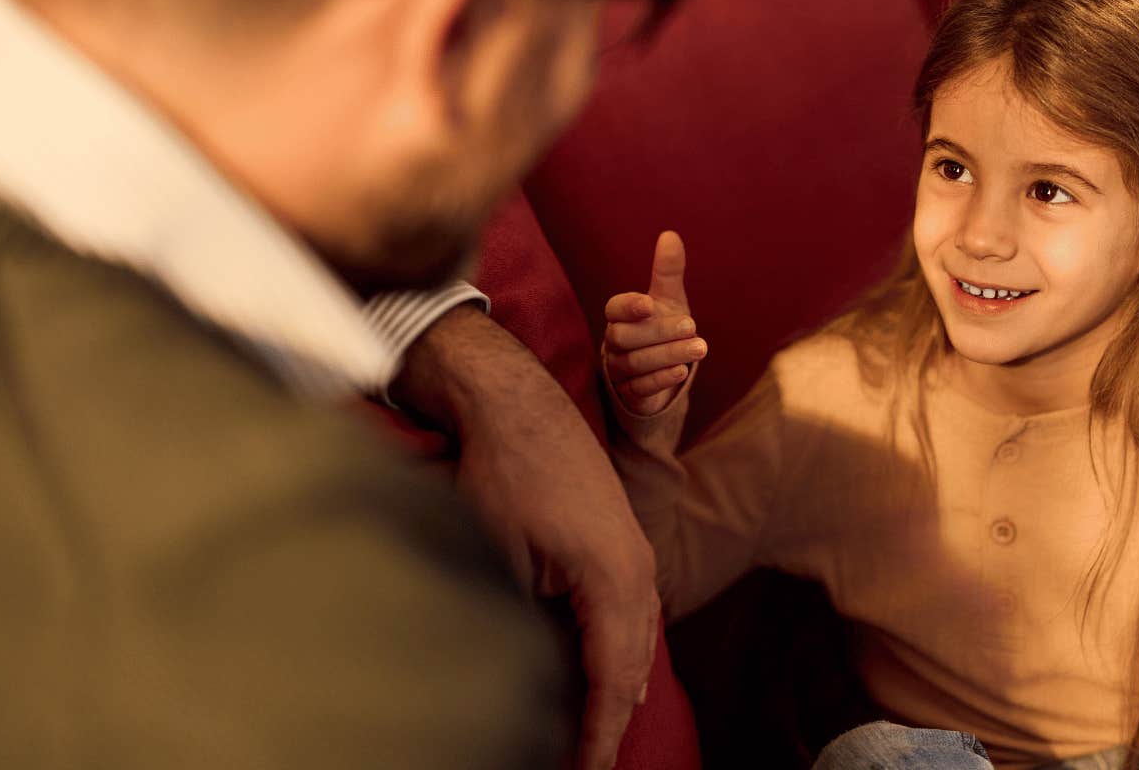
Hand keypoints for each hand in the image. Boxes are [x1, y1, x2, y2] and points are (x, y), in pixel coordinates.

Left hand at [391, 305, 659, 769]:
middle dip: (611, 724)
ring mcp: (636, 557)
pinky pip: (633, 618)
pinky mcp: (622, 545)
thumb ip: (523, 623)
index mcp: (614, 581)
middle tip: (589, 767)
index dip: (597, 735)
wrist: (519, 405)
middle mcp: (638, 572)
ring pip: (637, 645)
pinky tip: (609, 679)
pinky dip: (621, 657)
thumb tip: (523, 683)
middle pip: (632, 670)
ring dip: (618, 693)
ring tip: (599, 740)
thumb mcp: (499, 559)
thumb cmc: (505, 476)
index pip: (610, 681)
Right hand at [602, 231, 706, 416]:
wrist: (661, 368)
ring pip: (635, 363)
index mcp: (620, 316)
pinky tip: (682, 371)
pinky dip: (661, 379)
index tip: (649, 304)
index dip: (629, 306)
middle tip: (692, 326)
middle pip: (625, 337)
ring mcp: (620, 370)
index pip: (614, 308)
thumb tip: (670, 234)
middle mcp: (615, 343)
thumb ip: (667, 271)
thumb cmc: (660, 326)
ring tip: (699, 348)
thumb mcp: (668, 299)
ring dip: (668, 354)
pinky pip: (640, 388)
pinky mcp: (631, 394)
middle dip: (659, 332)